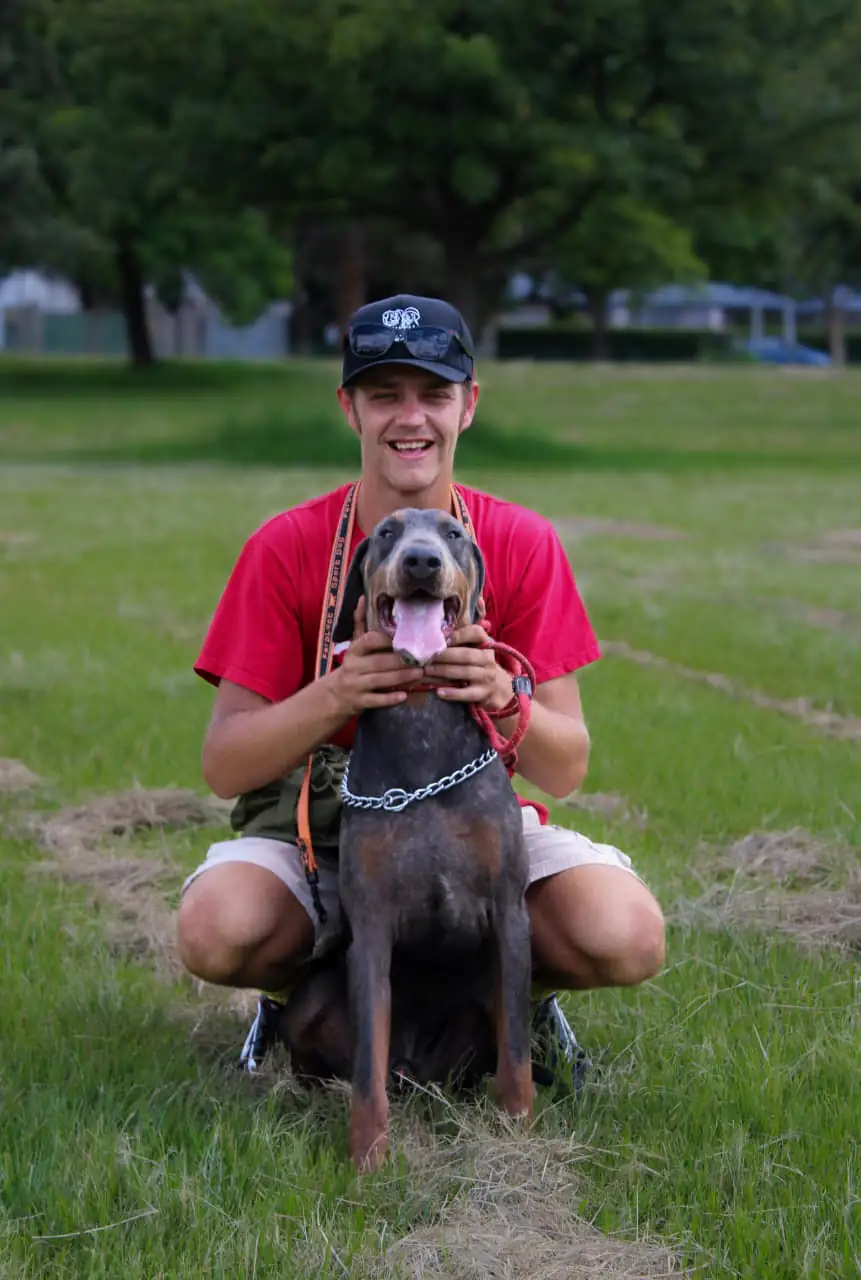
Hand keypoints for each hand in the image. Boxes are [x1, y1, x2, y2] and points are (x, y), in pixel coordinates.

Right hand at [326, 598, 423, 716]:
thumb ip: (359, 623)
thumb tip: (362, 597)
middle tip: (423, 658)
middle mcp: (353, 667)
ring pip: (380, 680)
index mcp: (354, 651)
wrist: (333, 696)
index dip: (387, 639)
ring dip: (401, 677)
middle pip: (378, 662)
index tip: (407, 637)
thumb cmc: (352, 667)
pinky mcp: (359, 702)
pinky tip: (404, 695)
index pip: (369, 640)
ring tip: (420, 673)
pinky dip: (390, 698)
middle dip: (401, 660)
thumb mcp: (353, 646)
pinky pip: (376, 700)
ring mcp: (355, 685)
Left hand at [423, 624, 511, 711]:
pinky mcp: (483, 694)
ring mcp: (487, 677)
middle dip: (445, 655)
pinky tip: (439, 691)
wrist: (501, 690)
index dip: (459, 634)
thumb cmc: (481, 666)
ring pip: (465, 672)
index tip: (442, 638)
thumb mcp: (476, 651)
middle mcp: (488, 659)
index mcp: (485, 645)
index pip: (476, 633)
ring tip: (427, 671)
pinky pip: (467, 694)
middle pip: (466, 655)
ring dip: (444, 671)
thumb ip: (461, 641)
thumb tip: (439, 633)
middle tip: (427, 657)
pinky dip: (453, 693)